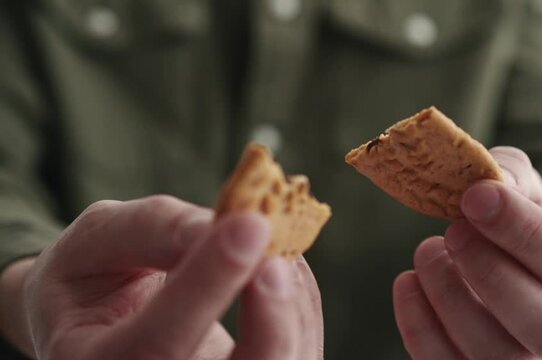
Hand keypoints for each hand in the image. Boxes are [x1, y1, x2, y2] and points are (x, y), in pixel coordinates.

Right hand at [7, 196, 322, 359]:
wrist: (106, 317)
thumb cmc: (97, 276)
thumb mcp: (99, 240)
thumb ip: (152, 229)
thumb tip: (223, 224)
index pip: (159, 344)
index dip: (207, 285)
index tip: (249, 226)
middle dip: (272, 317)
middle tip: (280, 251)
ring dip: (292, 299)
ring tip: (273, 241)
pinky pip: (297, 352)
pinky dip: (299, 302)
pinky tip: (278, 263)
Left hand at [393, 147, 541, 358]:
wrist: (508, 258)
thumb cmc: (523, 222)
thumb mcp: (526, 190)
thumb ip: (510, 177)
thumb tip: (485, 182)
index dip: (525, 233)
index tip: (475, 196)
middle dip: (490, 273)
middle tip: (452, 230)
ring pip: (497, 356)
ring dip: (450, 298)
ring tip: (427, 251)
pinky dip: (418, 325)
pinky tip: (407, 281)